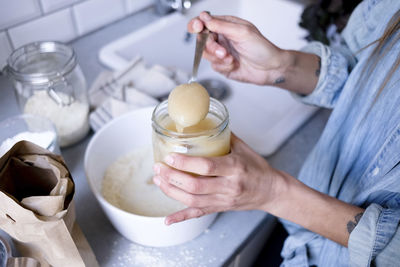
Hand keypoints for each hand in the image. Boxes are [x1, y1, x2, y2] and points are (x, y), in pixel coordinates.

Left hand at [152, 134, 284, 224]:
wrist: (270, 190)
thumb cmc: (257, 167)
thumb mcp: (243, 148)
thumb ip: (223, 136)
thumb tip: (203, 122)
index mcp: (235, 168)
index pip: (206, 166)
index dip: (185, 163)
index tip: (170, 157)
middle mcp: (228, 186)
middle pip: (195, 185)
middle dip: (172, 177)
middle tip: (158, 168)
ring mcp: (223, 200)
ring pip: (193, 200)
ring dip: (171, 191)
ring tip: (158, 180)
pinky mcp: (220, 208)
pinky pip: (199, 214)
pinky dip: (181, 217)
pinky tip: (167, 220)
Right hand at [188, 12, 319, 94]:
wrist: (270, 69)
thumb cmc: (262, 49)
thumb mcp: (242, 32)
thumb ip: (221, 25)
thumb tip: (205, 18)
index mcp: (226, 25)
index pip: (204, 22)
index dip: (197, 24)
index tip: (197, 28)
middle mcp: (222, 38)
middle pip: (202, 40)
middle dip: (212, 47)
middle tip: (222, 51)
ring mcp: (221, 52)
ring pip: (206, 54)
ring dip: (219, 58)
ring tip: (231, 59)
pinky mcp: (222, 65)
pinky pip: (214, 66)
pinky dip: (223, 67)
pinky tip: (234, 65)